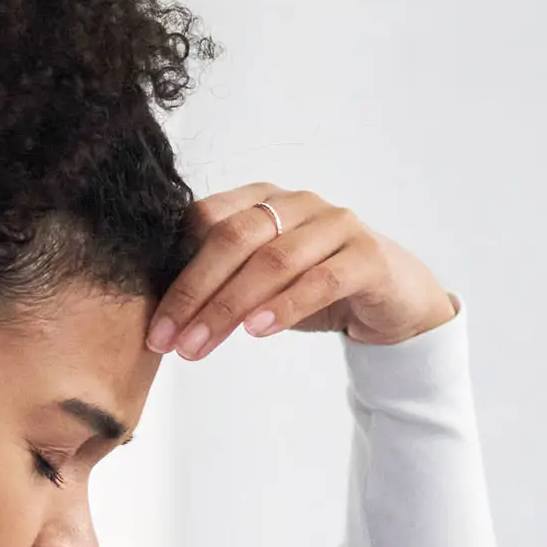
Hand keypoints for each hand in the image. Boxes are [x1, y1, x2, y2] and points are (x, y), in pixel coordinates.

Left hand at [149, 183, 458, 360]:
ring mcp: (336, 224)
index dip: (174, 271)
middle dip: (194, 292)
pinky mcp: (367, 256)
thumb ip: (221, 282)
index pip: (206, 221)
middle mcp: (297, 202)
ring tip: (200, 346)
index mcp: (262, 199)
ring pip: (273, 261)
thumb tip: (161, 314)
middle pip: (233, 238)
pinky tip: (257, 332)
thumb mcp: (261, 283)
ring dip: (229, 308)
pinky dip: (284, 306)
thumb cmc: (316, 289)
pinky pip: (320, 280)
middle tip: (167, 341)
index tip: (153, 325)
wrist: (392, 300)